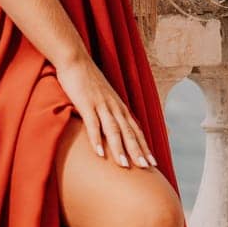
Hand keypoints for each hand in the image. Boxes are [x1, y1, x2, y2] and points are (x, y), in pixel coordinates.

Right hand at [53, 54, 157, 169]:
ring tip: (124, 165)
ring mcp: (100, 104)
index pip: (135, 129)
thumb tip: (111, 126)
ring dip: (120, 148)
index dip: (144, 146)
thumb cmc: (87, 79)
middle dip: (137, 151)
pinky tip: (99, 153)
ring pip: (113, 130)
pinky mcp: (86, 103)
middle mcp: (114, 106)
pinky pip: (92, 123)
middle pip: (129, 132)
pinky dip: (96, 139)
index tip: (153, 162)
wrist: (75, 59)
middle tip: (146, 168)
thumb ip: (108, 110)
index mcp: (119, 105)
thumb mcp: (102, 96)